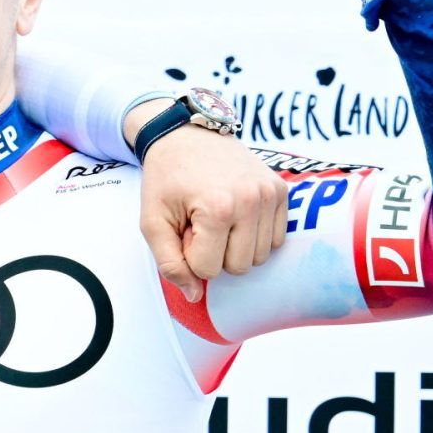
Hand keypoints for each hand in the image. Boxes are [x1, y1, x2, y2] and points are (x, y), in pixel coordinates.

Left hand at [132, 121, 286, 301]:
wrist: (185, 135)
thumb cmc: (165, 179)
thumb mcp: (152, 222)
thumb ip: (169, 263)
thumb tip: (194, 296)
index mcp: (218, 209)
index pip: (209, 270)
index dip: (191, 255)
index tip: (183, 228)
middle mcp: (251, 201)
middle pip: (239, 267)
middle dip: (216, 253)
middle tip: (200, 223)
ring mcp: (270, 194)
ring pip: (260, 257)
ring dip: (236, 246)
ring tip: (217, 217)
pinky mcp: (281, 190)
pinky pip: (276, 239)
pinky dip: (254, 235)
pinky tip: (236, 214)